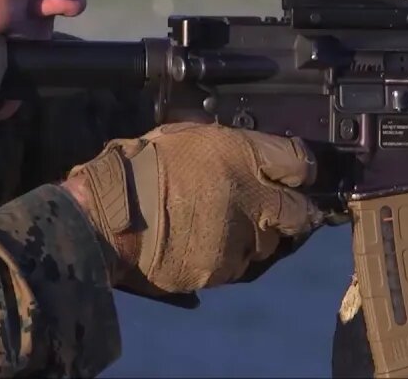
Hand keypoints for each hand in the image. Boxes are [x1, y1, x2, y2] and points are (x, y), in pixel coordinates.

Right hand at [62, 122, 323, 296]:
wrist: (106, 215)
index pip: (298, 163)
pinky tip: (205, 245)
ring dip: (257, 237)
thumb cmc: (139, 166)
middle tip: (280, 211)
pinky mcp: (222, 270)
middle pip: (299, 212)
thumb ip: (227, 148)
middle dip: (294, 212)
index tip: (297, 175)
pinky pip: (238, 265)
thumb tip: (248, 156)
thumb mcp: (187, 136)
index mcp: (241, 156)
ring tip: (227, 227)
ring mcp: (239, 239)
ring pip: (269, 244)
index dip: (301, 170)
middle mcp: (251, 198)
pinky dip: (228, 258)